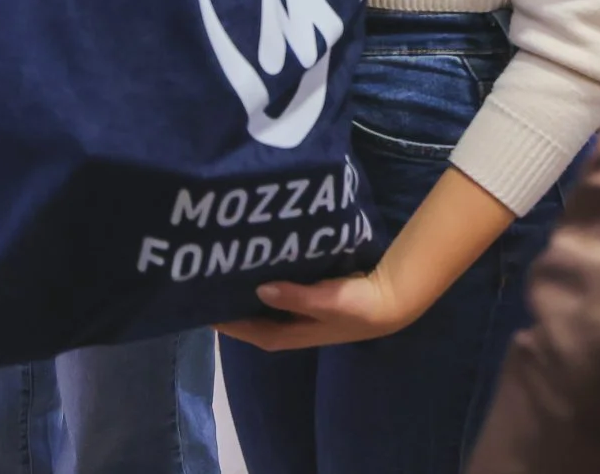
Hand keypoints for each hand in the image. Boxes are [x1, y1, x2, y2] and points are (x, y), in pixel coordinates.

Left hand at [218, 167, 514, 351]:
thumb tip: (260, 289)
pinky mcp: (316, 297)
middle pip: (257, 321)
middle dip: (234, 308)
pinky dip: (268, 283)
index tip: (202, 308)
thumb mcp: (330, 301)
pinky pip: (282, 292)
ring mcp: (307, 313)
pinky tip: (257, 264)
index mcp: (298, 334)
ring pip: (269, 306)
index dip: (229, 324)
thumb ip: (297, 297)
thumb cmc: (362, 304)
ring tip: (225, 271)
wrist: (396, 296)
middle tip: (208, 282)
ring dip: (249, 294)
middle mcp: (299, 327)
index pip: (254, 333)